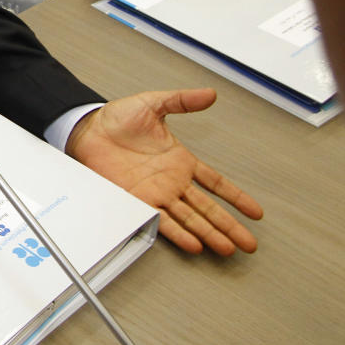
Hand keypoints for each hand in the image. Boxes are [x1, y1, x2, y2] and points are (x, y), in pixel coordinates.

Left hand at [66, 89, 262, 254]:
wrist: (88, 128)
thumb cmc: (117, 118)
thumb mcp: (154, 103)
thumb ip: (182, 100)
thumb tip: (209, 94)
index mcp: (180, 160)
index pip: (216, 183)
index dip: (236, 197)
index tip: (255, 212)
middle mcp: (172, 181)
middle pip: (208, 209)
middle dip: (230, 226)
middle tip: (249, 244)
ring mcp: (157, 192)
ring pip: (191, 219)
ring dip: (210, 235)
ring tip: (228, 249)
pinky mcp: (138, 200)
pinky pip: (162, 220)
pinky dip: (179, 233)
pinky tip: (194, 245)